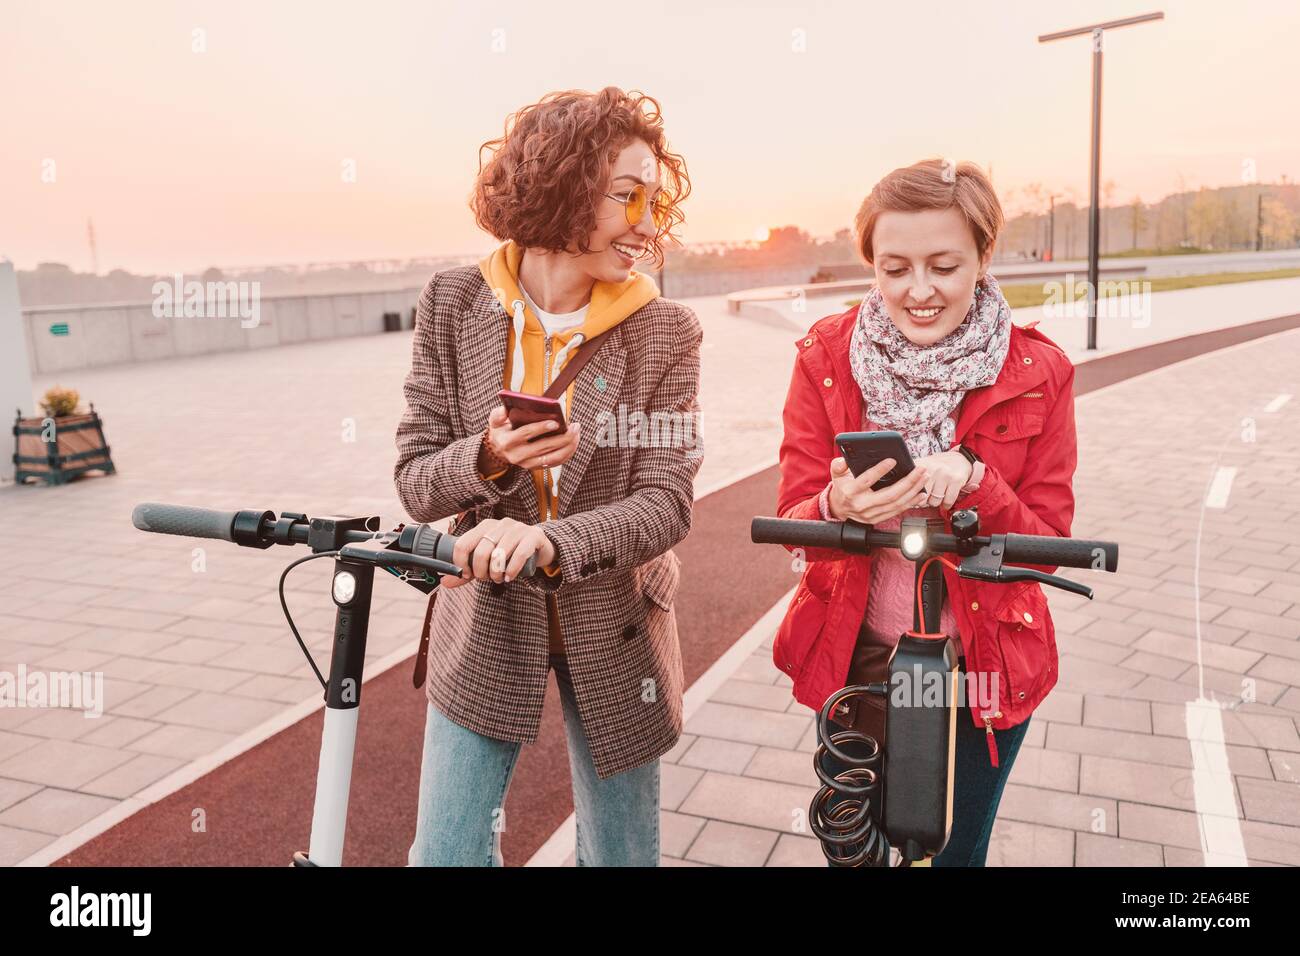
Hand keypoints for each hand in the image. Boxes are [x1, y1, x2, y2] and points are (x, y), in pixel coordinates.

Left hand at [441, 517, 557, 587]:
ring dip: (496, 573)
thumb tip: (445, 582)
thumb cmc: (510, 554)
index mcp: (485, 526)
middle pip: (481, 551)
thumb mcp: (488, 561)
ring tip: (499, 579)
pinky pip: (519, 554)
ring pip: (499, 554)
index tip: (467, 575)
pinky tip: (509, 577)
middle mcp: (500, 524)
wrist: (540, 547)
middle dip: (481, 572)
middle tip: (487, 579)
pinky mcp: (534, 536)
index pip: (463, 544)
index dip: (462, 563)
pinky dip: (512, 570)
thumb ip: (469, 571)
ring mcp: (518, 528)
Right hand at [479, 405, 580, 472]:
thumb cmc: (501, 430)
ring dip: (569, 446)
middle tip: (574, 427)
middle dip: (562, 437)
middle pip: (544, 447)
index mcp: (508, 441)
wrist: (499, 450)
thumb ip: (497, 414)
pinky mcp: (536, 467)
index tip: (556, 422)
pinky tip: (574, 442)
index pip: (526, 433)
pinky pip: (556, 463)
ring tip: (577, 433)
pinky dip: (567, 453)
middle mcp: (518, 455)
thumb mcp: (495, 421)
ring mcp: (528, 464)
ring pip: (553, 457)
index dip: (541, 428)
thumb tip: (504, 411)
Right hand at [827, 455, 931, 523]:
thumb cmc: (842, 488)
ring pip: (896, 503)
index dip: (879, 470)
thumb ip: (838, 465)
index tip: (893, 461)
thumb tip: (844, 460)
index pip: (866, 481)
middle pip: (889, 494)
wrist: (839, 509)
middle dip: (908, 482)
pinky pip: (898, 511)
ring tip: (924, 478)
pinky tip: (921, 493)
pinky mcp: (878, 518)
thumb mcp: (836, 474)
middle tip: (920, 470)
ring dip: (913, 491)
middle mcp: (862, 505)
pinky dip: (911, 502)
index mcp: (850, 492)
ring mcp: (871, 514)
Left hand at [910, 450, 973, 510]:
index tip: (911, 497)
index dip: (909, 495)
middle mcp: (931, 469)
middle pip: (921, 497)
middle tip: (925, 496)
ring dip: (934, 502)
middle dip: (922, 501)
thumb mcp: (920, 468)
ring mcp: (944, 474)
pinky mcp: (955, 480)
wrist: (958, 460)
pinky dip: (946, 504)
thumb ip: (909, 478)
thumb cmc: (936, 468)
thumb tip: (900, 495)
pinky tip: (945, 499)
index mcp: (918, 466)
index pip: (909, 486)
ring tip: (936, 494)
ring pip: (934, 501)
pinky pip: (948, 501)